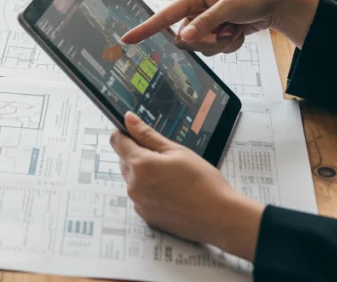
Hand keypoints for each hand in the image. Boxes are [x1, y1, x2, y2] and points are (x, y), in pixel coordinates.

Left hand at [110, 112, 263, 259]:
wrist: (219, 216)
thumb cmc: (203, 182)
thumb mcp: (177, 151)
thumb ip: (148, 135)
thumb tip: (129, 119)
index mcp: (141, 165)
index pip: (117, 142)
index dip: (125, 134)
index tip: (136, 133)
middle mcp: (134, 185)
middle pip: (124, 161)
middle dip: (138, 155)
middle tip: (165, 159)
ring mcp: (139, 203)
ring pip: (132, 179)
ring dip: (144, 175)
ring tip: (172, 178)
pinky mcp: (145, 215)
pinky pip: (140, 196)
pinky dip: (150, 191)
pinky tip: (171, 193)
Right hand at [121, 0, 319, 51]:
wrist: (282, 1)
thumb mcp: (230, 6)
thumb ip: (205, 22)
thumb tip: (184, 37)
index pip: (165, 15)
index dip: (146, 28)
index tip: (128, 38)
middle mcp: (199, 6)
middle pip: (186, 36)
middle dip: (205, 39)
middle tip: (224, 31)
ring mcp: (209, 19)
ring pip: (201, 44)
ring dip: (220, 41)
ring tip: (236, 28)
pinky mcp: (219, 28)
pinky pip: (215, 46)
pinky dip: (228, 42)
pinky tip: (240, 31)